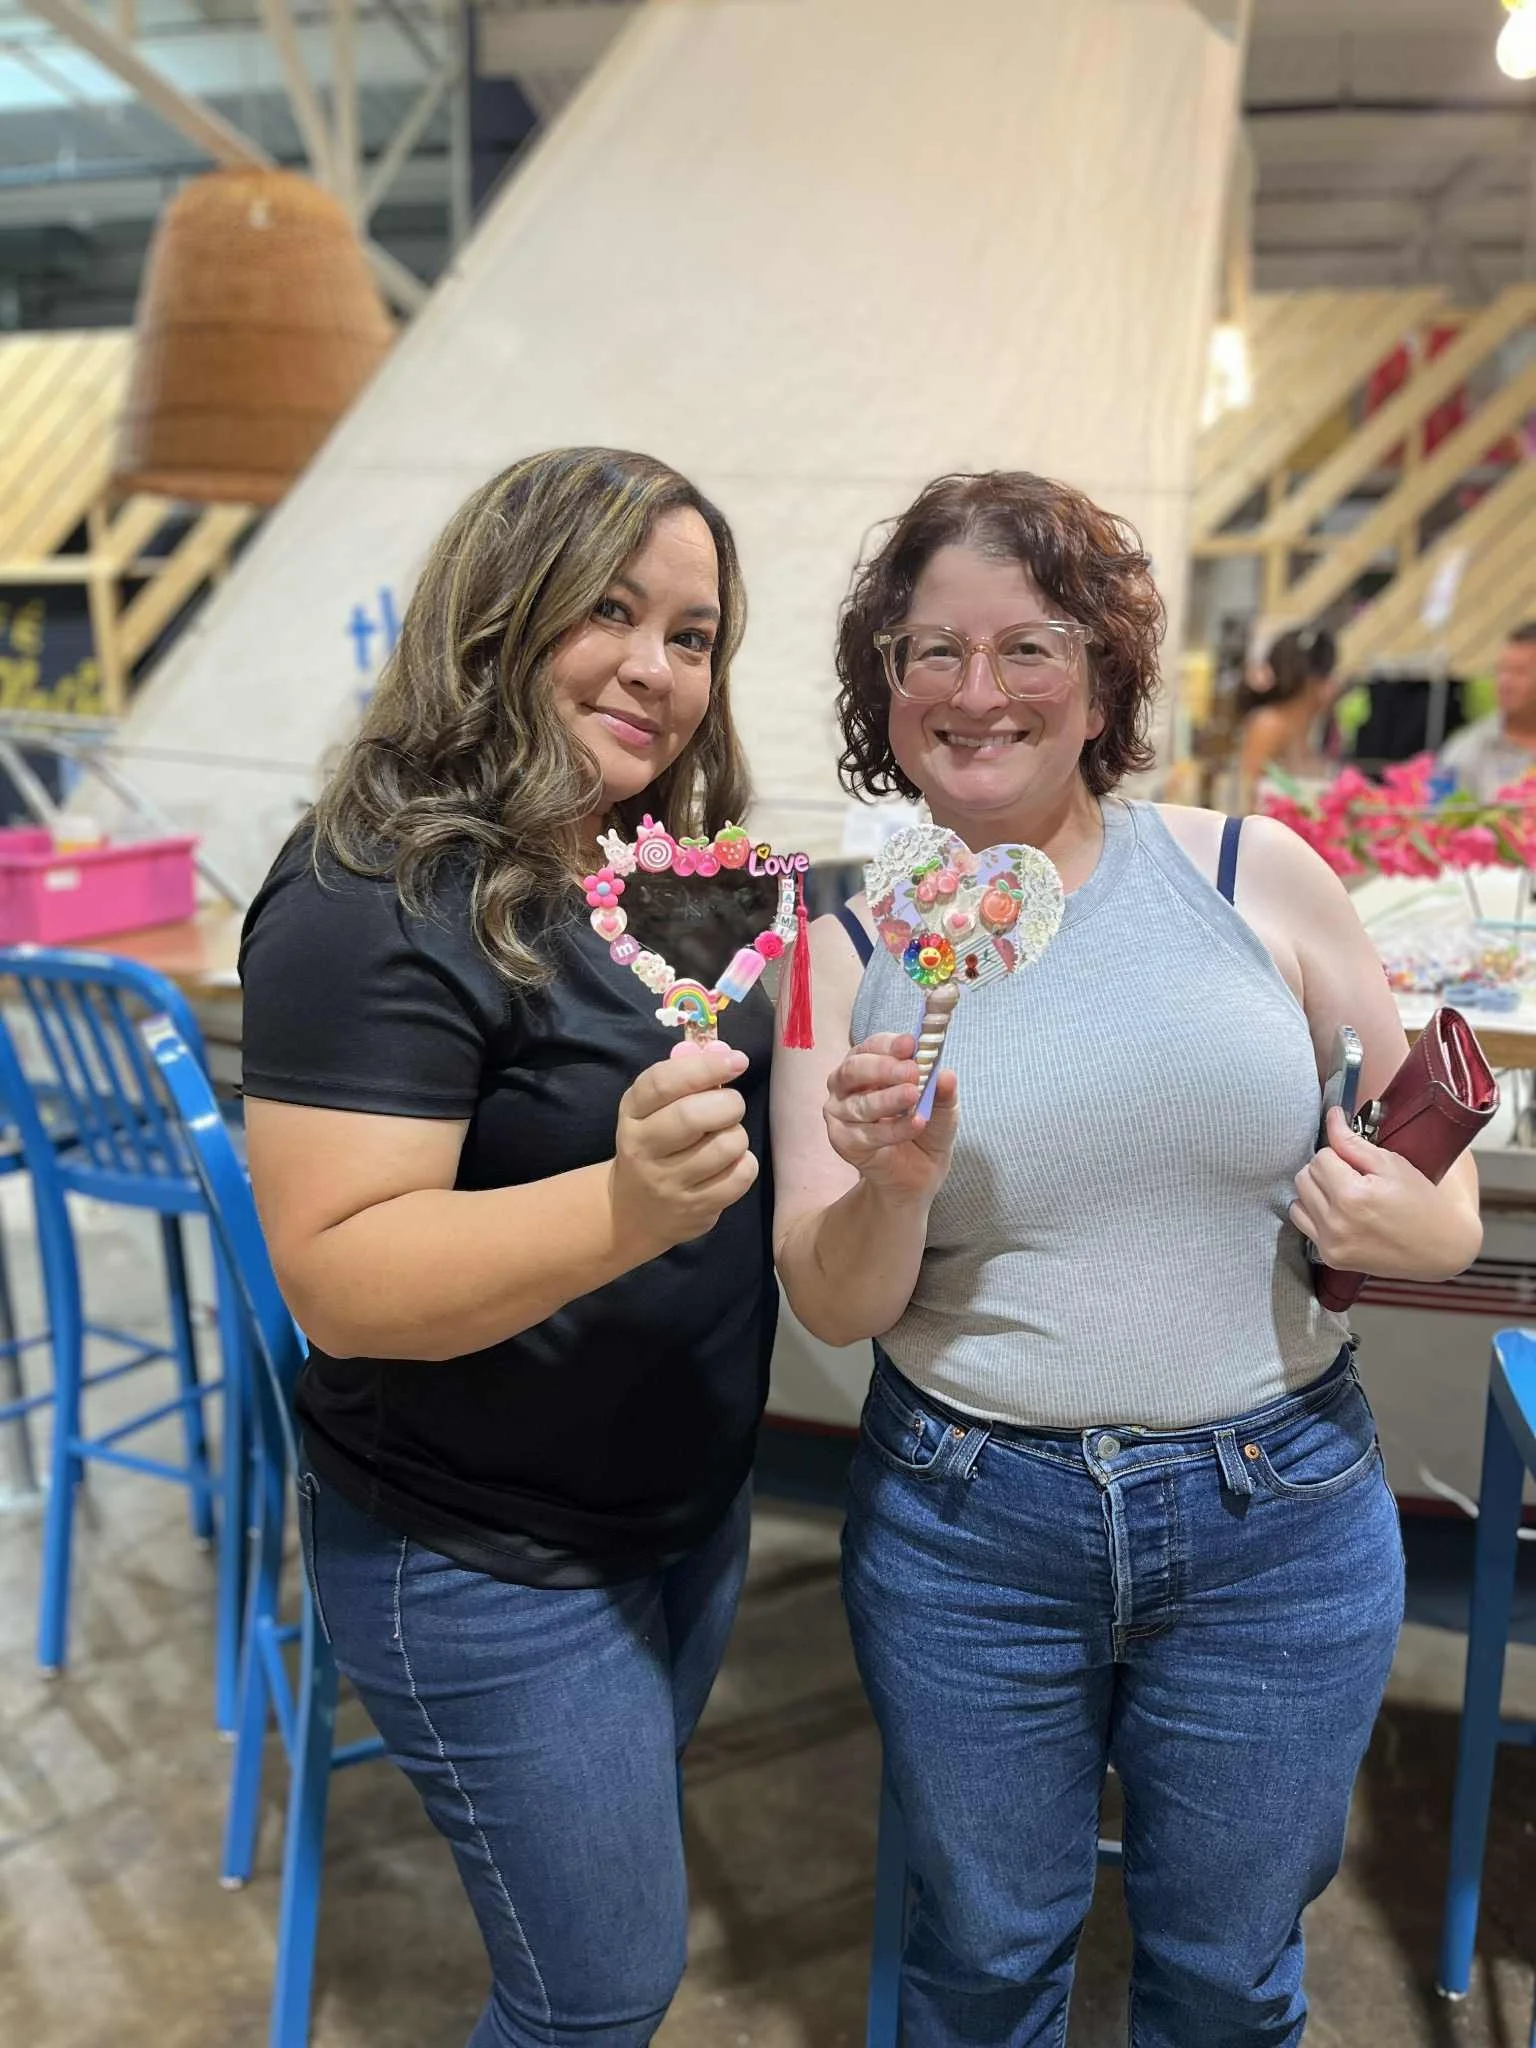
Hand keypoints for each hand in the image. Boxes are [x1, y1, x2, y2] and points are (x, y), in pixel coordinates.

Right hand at [610, 1041, 757, 1259]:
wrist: (634, 1212)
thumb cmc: (655, 1145)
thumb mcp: (653, 1109)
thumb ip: (685, 1078)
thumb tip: (723, 1052)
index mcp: (632, 1114)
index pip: (663, 1083)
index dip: (704, 1066)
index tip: (736, 1060)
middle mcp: (644, 1149)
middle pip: (693, 1116)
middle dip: (728, 1103)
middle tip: (732, 1104)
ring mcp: (668, 1183)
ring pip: (725, 1146)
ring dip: (737, 1135)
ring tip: (727, 1137)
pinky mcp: (695, 1209)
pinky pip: (739, 1177)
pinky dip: (745, 1164)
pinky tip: (731, 1163)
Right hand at [823, 1032, 957, 1206]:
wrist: (918, 1174)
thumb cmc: (924, 1130)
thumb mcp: (942, 1107)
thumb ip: (942, 1091)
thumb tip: (945, 1075)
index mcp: (866, 1066)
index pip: (871, 1047)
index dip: (890, 1044)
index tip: (912, 1044)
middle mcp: (845, 1086)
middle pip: (854, 1070)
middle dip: (884, 1068)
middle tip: (912, 1071)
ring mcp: (840, 1114)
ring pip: (860, 1104)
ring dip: (889, 1099)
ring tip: (914, 1095)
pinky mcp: (843, 1142)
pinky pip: (868, 1134)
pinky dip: (894, 1129)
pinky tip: (916, 1123)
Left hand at [1290, 1108, 1481, 1282]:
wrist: (1440, 1248)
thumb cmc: (1422, 1204)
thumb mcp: (1392, 1165)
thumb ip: (1353, 1141)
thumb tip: (1331, 1117)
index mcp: (1352, 1196)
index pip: (1320, 1157)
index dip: (1338, 1154)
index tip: (1356, 1161)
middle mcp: (1336, 1222)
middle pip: (1304, 1178)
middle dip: (1325, 1170)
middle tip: (1352, 1176)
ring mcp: (1331, 1243)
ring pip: (1297, 1200)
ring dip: (1316, 1191)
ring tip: (1345, 1194)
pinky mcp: (1330, 1257)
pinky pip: (1302, 1224)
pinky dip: (1314, 1213)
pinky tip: (1338, 1212)